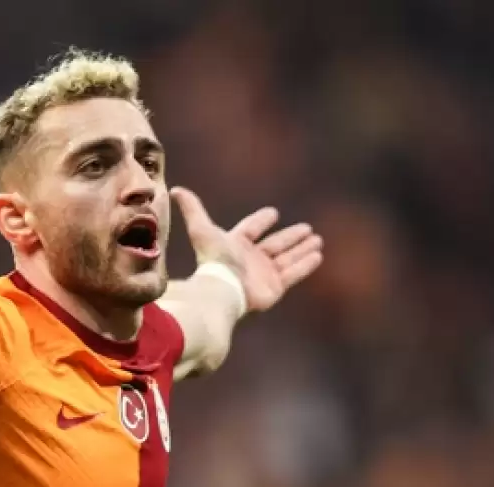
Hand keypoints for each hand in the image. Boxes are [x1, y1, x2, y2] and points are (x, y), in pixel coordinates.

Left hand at [171, 186, 322, 312]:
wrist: (222, 289)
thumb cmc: (213, 259)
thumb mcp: (202, 230)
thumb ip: (192, 209)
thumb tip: (175, 189)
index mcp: (235, 244)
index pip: (250, 229)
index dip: (261, 221)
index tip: (273, 213)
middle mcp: (251, 259)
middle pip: (275, 244)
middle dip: (290, 237)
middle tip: (307, 228)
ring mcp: (264, 274)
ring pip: (287, 258)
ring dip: (302, 249)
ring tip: (317, 240)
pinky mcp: (275, 287)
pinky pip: (294, 273)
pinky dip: (305, 264)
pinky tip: (318, 255)